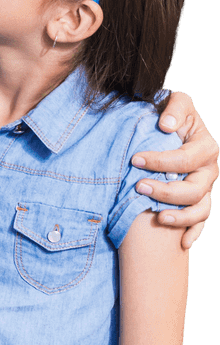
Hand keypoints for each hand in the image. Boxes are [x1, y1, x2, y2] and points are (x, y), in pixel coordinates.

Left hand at [132, 90, 218, 249]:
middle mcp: (209, 170)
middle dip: (166, 191)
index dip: (161, 161)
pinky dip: (193, 232)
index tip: (135, 159)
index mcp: (205, 146)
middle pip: (193, 189)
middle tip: (138, 187)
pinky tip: (183, 242)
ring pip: (200, 209)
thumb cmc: (169, 112)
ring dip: (179, 216)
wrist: (168, 123)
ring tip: (156, 216)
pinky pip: (201, 222)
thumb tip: (166, 125)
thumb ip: (174, 108)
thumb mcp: (175, 102)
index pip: (185, 159)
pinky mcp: (200, 200)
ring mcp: (206, 187)